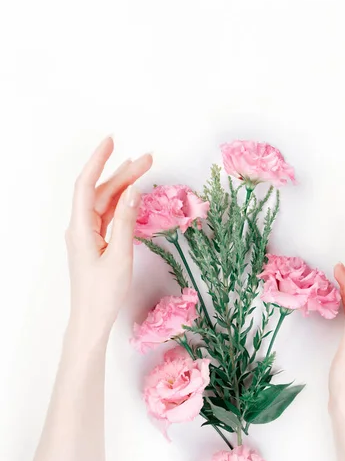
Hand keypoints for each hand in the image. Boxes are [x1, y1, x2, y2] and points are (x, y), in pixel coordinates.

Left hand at [65, 136, 151, 336]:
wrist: (91, 319)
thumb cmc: (103, 293)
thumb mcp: (120, 256)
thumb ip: (126, 221)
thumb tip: (134, 192)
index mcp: (81, 228)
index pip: (87, 185)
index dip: (98, 161)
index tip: (111, 141)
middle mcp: (81, 227)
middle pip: (100, 191)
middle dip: (123, 173)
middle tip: (148, 158)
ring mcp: (88, 234)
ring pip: (105, 202)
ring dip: (124, 187)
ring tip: (145, 170)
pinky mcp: (96, 242)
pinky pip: (108, 215)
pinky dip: (122, 203)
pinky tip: (134, 195)